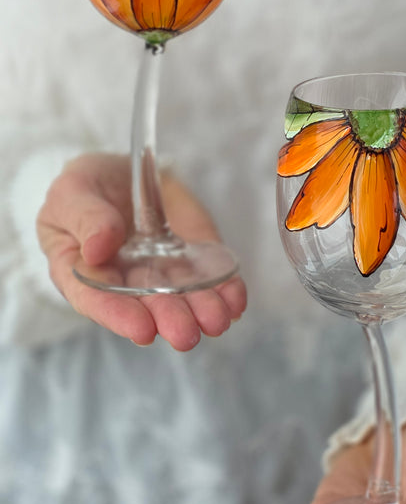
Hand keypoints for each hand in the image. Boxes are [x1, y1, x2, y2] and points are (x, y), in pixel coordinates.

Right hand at [37, 153, 245, 349]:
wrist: (126, 170)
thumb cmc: (86, 187)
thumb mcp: (73, 193)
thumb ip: (84, 219)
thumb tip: (96, 249)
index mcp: (84, 275)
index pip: (97, 301)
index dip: (119, 316)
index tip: (142, 328)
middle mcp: (125, 284)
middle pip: (146, 308)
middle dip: (168, 320)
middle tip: (185, 332)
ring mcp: (163, 276)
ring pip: (184, 301)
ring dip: (201, 312)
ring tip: (217, 320)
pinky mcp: (194, 261)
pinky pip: (212, 280)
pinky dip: (226, 291)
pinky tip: (235, 301)